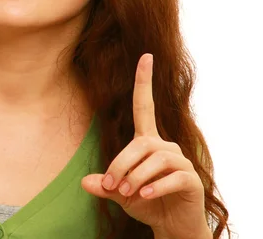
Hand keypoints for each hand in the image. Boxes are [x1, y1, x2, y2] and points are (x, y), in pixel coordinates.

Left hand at [81, 54, 208, 237]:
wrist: (172, 225)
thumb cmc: (145, 202)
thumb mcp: (120, 193)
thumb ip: (105, 185)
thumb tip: (85, 182)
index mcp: (147, 141)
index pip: (144, 105)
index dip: (144, 81)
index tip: (146, 55)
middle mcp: (165, 145)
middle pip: (140, 144)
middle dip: (121, 164)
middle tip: (113, 185)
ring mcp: (180, 161)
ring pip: (155, 159)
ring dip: (136, 176)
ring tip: (128, 192)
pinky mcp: (191, 178)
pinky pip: (172, 176)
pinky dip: (155, 186)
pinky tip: (144, 195)